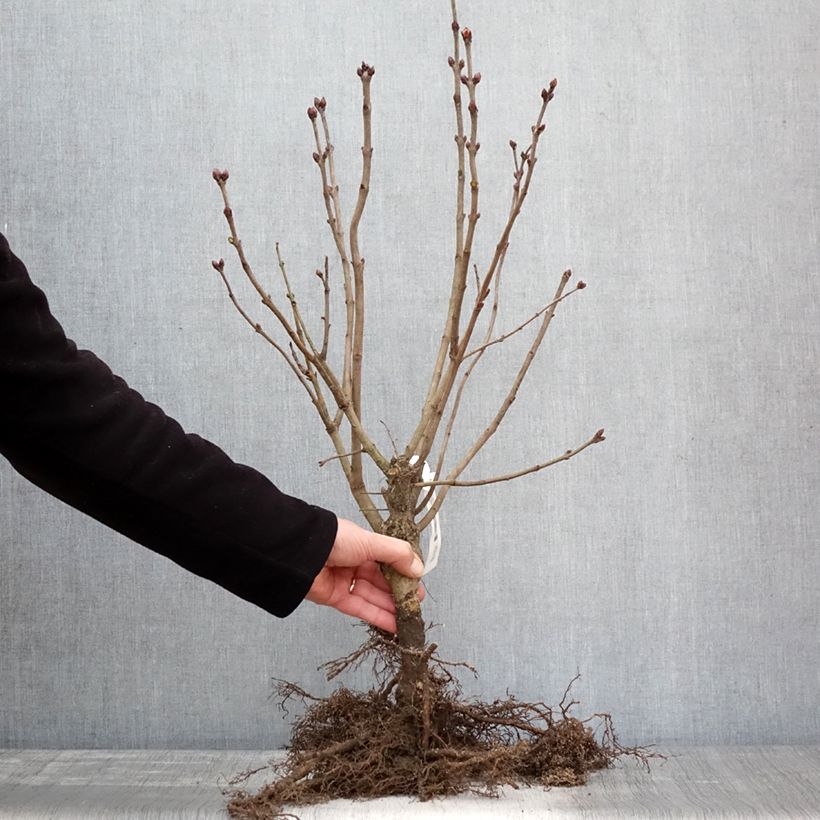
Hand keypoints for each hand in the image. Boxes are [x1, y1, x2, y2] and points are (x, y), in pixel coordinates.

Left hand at [305, 517, 424, 632]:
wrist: (300, 552)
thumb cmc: (335, 540)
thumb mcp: (371, 542)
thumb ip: (397, 555)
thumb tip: (419, 569)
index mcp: (364, 545)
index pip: (389, 562)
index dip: (404, 574)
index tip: (418, 586)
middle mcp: (355, 563)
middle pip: (382, 582)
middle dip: (399, 594)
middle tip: (415, 606)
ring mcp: (346, 581)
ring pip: (373, 597)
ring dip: (391, 608)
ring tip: (409, 619)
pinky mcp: (336, 598)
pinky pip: (361, 609)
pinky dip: (377, 616)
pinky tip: (394, 624)